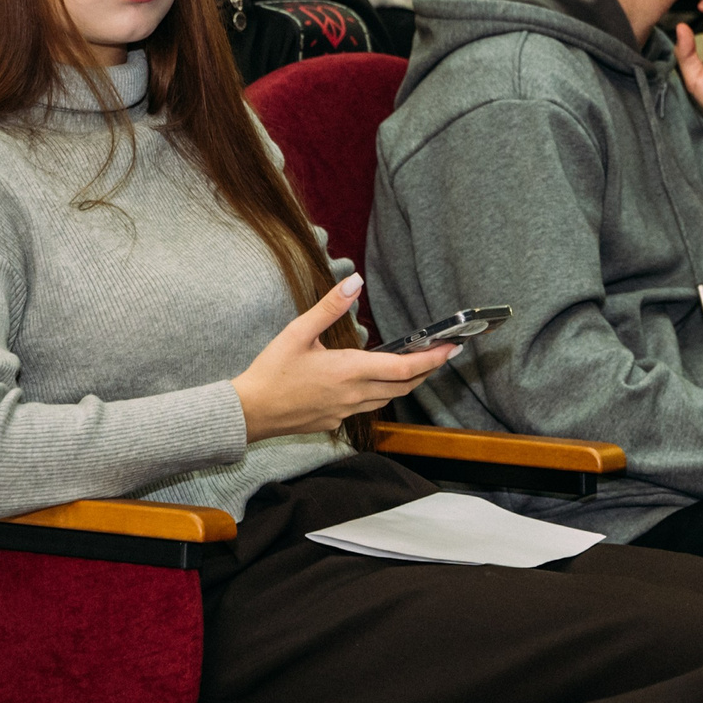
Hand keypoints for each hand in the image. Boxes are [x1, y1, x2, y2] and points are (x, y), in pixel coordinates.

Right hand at [231, 273, 456, 439]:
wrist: (249, 412)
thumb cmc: (271, 371)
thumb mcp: (298, 332)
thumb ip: (329, 307)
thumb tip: (354, 282)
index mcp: (349, 371)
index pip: (404, 368)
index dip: (432, 359)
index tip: (452, 349)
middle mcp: (354, 395)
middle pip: (403, 386)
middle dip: (427, 370)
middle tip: (442, 354)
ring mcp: (345, 411)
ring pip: (388, 398)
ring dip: (406, 382)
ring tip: (417, 365)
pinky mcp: (335, 420)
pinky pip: (368, 406)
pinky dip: (382, 392)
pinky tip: (375, 381)